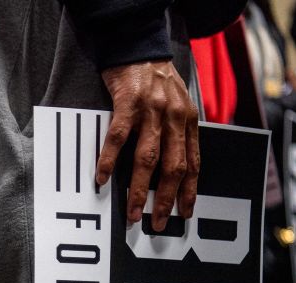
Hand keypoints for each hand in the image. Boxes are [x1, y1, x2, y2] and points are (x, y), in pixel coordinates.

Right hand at [96, 60, 199, 230]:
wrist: (138, 46)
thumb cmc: (155, 79)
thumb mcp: (177, 104)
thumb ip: (178, 132)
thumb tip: (173, 168)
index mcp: (188, 121)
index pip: (193, 163)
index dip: (190, 191)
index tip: (184, 214)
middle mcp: (174, 118)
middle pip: (173, 167)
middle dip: (165, 199)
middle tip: (156, 222)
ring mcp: (151, 111)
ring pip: (147, 158)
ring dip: (139, 189)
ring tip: (132, 211)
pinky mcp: (128, 103)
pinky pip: (118, 137)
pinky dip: (109, 159)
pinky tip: (103, 177)